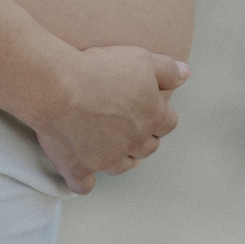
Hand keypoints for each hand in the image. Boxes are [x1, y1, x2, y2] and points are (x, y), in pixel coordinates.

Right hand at [30, 45, 188, 194]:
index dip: (160, 115)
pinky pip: (84, 184)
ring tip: (114, 149)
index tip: (151, 108)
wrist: (59, 88)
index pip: (168, 123)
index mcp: (152, 117)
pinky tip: (84, 177)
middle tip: (131, 126)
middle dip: (143, 138)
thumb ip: (167, 70)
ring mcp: (107, 159)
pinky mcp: (80, 167)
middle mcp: (134, 142)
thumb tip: (185, 75)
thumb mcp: (140, 59)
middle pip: (147, 147)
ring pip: (122, 166)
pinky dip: (85, 181)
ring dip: (122, 158)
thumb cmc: (100, 70)